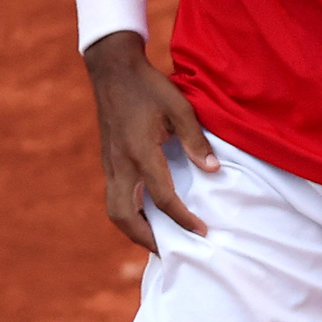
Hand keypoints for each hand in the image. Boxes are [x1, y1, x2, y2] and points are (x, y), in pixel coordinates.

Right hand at [82, 34, 216, 249]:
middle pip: (124, 216)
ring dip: (134, 230)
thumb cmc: (149, 86)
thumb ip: (195, 140)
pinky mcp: (108, 162)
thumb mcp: (179, 107)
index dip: (182, 219)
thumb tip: (212, 170)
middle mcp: (121, 163)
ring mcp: (110, 164)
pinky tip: (147, 217)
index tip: (202, 231)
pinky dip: (129, 214)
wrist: (112, 70)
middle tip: (172, 250)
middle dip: (147, 238)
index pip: (162, 196)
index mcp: (140, 151)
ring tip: (158, 240)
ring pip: (114, 210)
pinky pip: (114, 198)